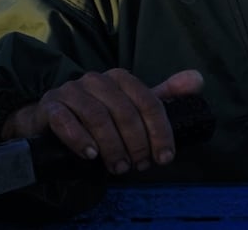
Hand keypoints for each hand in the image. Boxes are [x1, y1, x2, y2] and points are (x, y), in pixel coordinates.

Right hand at [2, 68, 203, 174]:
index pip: (148, 101)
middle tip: (139, 166)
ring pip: (97, 116)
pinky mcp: (50, 106)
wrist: (49, 120)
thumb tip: (198, 79)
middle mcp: (95, 80)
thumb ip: (163, 95)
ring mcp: (71, 91)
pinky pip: (65, 120)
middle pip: (124, 111)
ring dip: (111, 146)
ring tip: (118, 168)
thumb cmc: (97, 115)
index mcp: (119, 78)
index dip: (160, 131)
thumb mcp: (131, 105)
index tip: (165, 157)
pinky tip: (89, 155)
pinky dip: (79, 139)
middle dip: (136, 143)